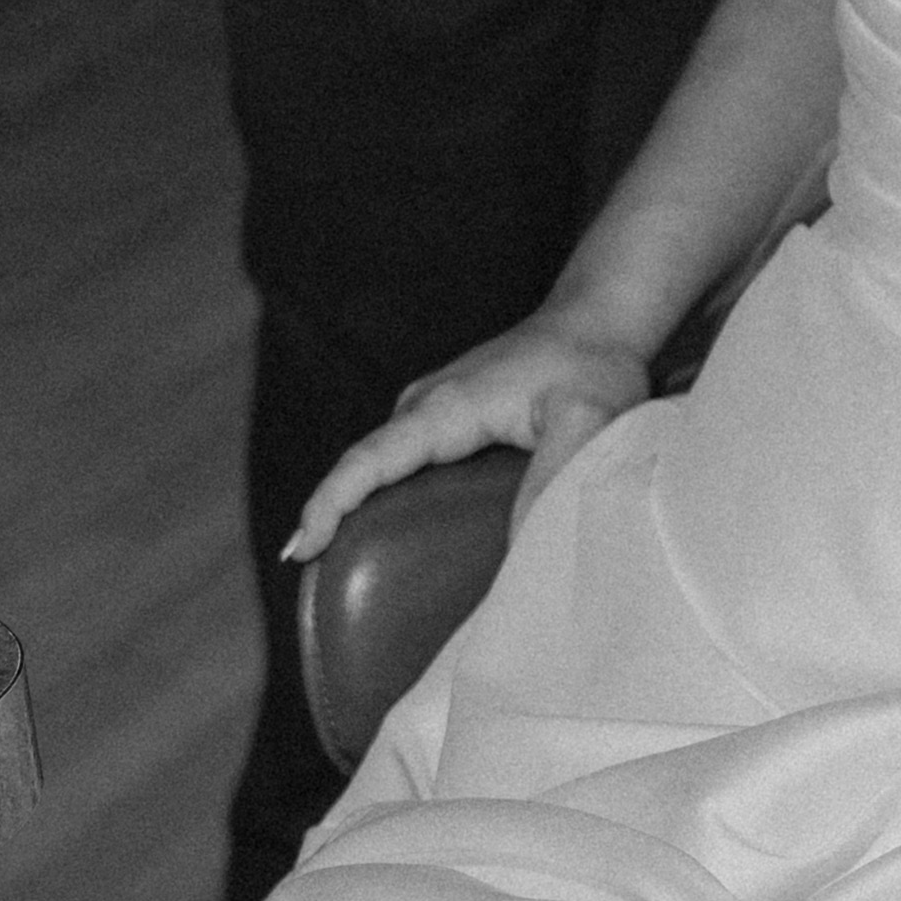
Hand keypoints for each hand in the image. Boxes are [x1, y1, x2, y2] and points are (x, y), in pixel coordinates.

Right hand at [282, 313, 650, 564]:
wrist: (599, 319)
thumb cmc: (594, 364)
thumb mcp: (586, 420)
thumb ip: (554, 476)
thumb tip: (521, 545)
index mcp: (445, 409)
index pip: (367, 461)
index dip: (329, 506)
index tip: (301, 548)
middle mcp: (426, 406)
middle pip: (360, 468)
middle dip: (328, 520)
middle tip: (311, 581)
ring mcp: (433, 409)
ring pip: (378, 466)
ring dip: (354, 511)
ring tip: (340, 572)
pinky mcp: (449, 418)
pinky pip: (402, 463)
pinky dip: (383, 497)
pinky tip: (389, 534)